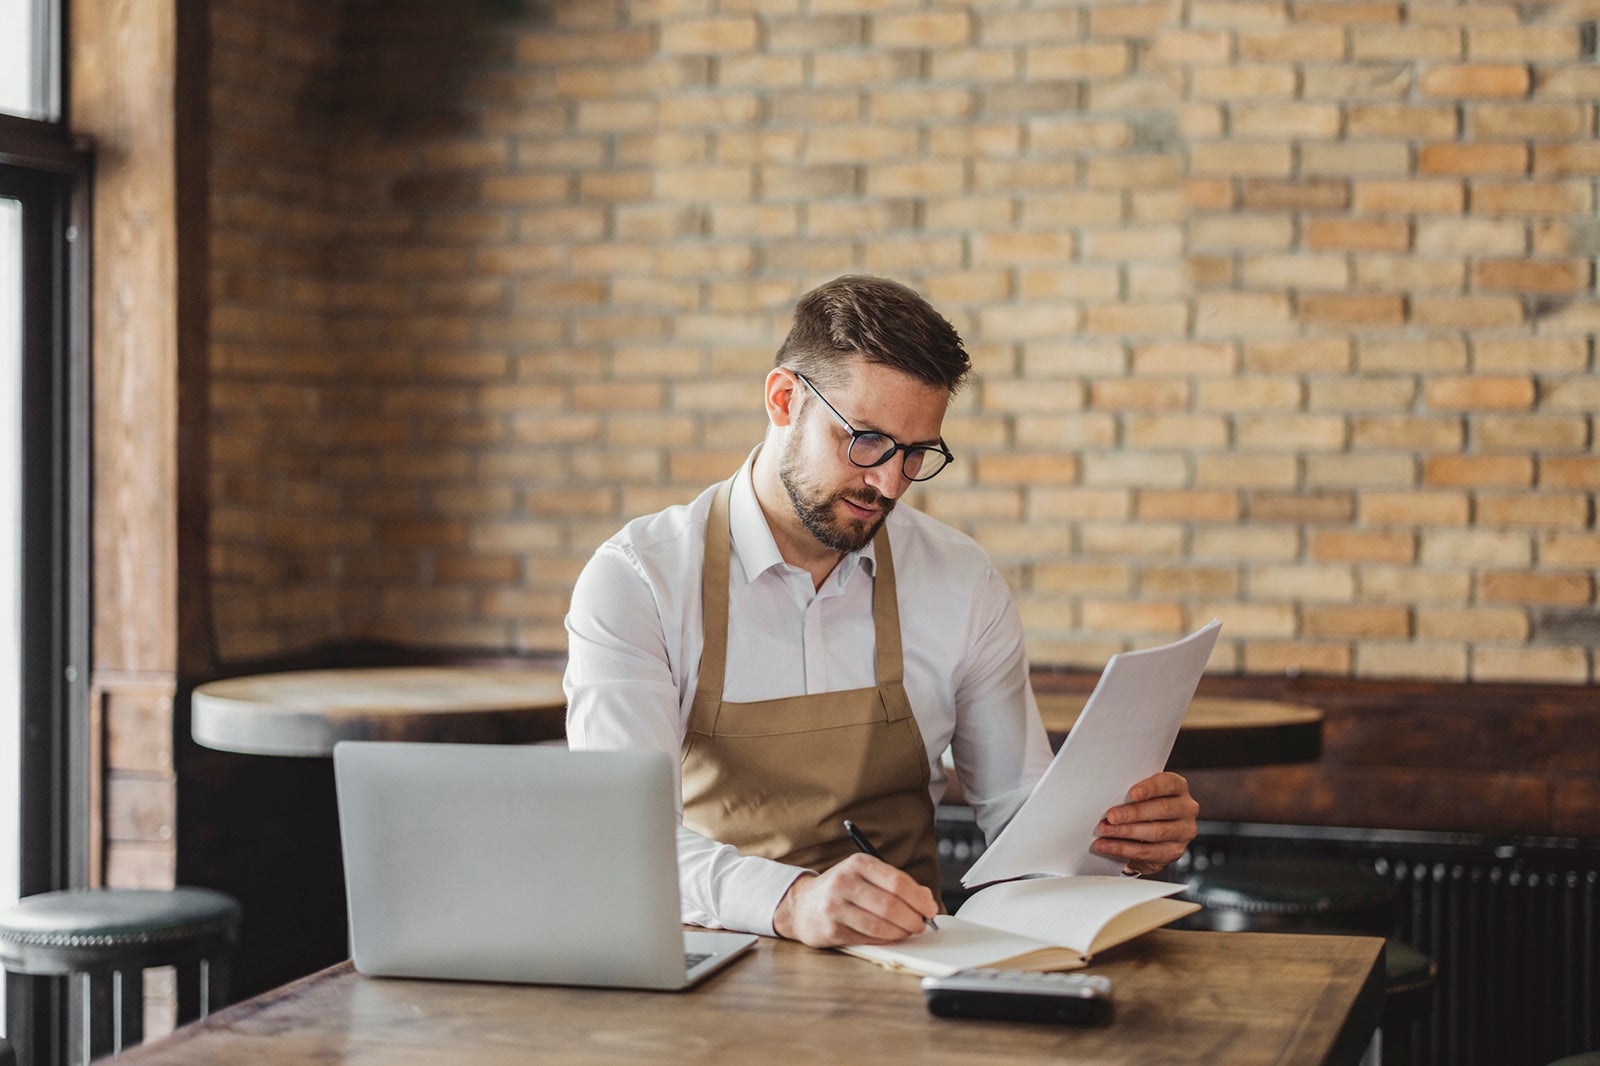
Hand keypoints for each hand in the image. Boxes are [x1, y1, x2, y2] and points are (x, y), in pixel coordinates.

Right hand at [771, 853, 938, 947]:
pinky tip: (890, 936)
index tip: (930, 908)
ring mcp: (836, 907)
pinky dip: (885, 940)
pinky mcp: (832, 929)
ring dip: (901, 932)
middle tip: (922, 924)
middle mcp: (844, 882)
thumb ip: (896, 884)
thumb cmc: (841, 890)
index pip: (897, 881)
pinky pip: (868, 938)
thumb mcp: (865, 876)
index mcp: (858, 864)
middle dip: (913, 918)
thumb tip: (926, 899)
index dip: (919, 898)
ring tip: (908, 931)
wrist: (801, 905)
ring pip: (880, 925)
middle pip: (891, 905)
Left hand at [1093, 771, 1198, 875]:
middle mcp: (1186, 808)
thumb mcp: (1138, 794)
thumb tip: (1106, 796)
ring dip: (1126, 832)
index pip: (1168, 783)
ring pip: (1156, 832)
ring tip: (1106, 831)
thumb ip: (1130, 793)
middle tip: (1111, 816)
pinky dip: (1125, 849)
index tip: (1132, 793)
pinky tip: (1108, 846)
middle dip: (1133, 813)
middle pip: (1162, 809)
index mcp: (1178, 787)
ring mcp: (1184, 831)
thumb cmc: (1140, 805)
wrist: (1145, 833)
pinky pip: (1149, 852)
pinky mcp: (1175, 852)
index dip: (1150, 788)